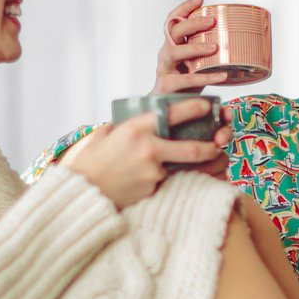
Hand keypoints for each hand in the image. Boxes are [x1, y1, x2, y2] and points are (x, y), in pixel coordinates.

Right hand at [64, 104, 221, 209]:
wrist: (81, 192)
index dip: (197, 108)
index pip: (175, 113)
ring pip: (179, 168)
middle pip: (193, 149)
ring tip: (184, 165)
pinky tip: (148, 181)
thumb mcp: (104, 135)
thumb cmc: (89, 162)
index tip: (207, 106)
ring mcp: (152, 172)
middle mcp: (149, 149)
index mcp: (137, 128)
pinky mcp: (152, 190)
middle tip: (217, 146)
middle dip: (210, 148)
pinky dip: (162, 181)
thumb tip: (130, 122)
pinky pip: (164, 183)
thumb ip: (121, 127)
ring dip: (184, 168)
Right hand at [156, 0, 232, 93]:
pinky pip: (187, 79)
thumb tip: (236, 41)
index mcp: (171, 45)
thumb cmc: (184, 85)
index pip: (173, 21)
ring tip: (214, 47)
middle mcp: (165, 53)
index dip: (184, 8)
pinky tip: (222, 75)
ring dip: (195, 47)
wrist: (166, 109)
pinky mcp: (167, 86)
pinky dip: (206, 76)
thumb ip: (206, 53)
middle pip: (174, 31)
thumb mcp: (194, 64)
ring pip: (175, 52)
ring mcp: (164, 69)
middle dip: (193, 24)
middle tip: (212, 21)